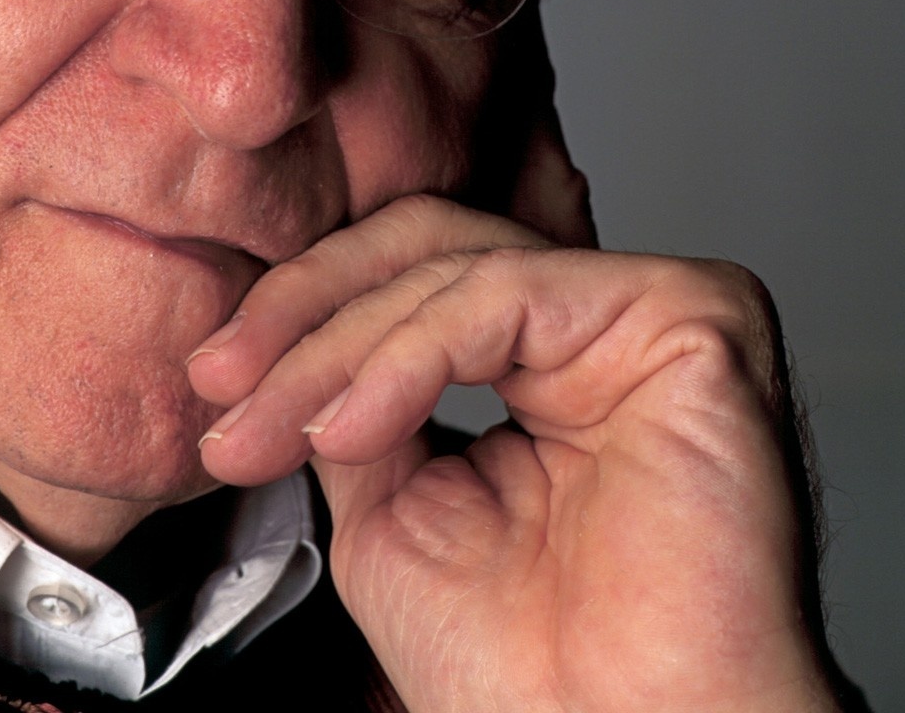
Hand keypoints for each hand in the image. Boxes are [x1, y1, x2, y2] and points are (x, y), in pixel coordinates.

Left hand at [188, 195, 842, 712]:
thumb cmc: (519, 661)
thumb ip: (352, 394)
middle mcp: (599, 322)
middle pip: (428, 243)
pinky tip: (351, 426)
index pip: (412, 274)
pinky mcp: (690, 316)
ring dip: (339, 344)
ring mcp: (646, 312)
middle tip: (222, 378)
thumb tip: (272, 336)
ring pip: (454, 263)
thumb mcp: (387, 498)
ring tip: (276, 429)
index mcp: (545, 359)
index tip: (214, 378)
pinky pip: (506, 294)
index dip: (306, 310)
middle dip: (307, 307)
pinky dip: (409, 352)